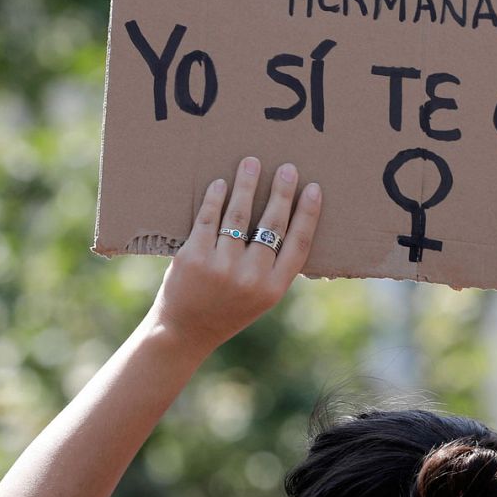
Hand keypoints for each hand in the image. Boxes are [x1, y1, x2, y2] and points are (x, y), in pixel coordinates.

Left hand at [148, 156, 320, 352]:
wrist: (183, 333)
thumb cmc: (226, 311)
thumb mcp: (260, 298)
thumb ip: (273, 268)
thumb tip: (286, 221)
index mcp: (274, 288)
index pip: (299, 243)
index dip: (308, 213)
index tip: (313, 188)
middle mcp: (251, 277)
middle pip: (272, 224)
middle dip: (282, 191)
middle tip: (287, 167)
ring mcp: (221, 266)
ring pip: (239, 214)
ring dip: (247, 184)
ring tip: (251, 163)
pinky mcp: (193, 256)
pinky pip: (208, 218)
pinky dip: (215, 197)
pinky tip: (220, 184)